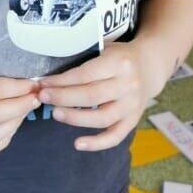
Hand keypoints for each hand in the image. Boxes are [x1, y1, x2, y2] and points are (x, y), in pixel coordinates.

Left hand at [38, 39, 161, 151]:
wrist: (149, 66)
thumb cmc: (119, 57)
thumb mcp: (105, 49)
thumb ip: (83, 61)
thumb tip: (51, 77)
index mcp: (119, 62)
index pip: (85, 75)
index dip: (61, 81)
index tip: (43, 84)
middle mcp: (129, 84)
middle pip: (91, 96)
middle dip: (63, 98)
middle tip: (43, 98)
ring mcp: (132, 104)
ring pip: (102, 118)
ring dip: (75, 118)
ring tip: (56, 114)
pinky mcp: (134, 119)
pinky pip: (115, 136)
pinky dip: (97, 143)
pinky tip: (77, 144)